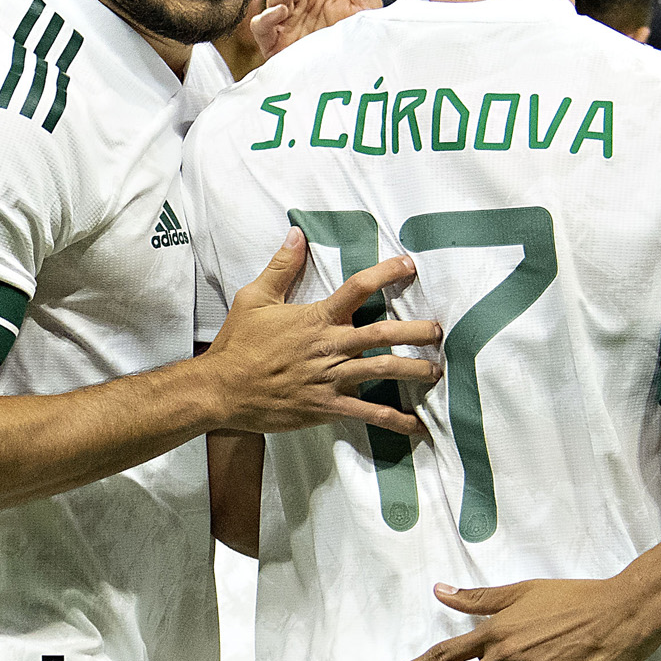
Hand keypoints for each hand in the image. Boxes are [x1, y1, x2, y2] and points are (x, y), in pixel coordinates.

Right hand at [202, 227, 439, 436]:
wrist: (221, 390)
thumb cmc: (238, 344)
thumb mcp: (255, 298)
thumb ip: (281, 266)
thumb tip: (296, 234)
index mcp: (316, 317)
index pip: (358, 288)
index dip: (387, 273)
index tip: (409, 265)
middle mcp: (329, 346)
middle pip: (382, 332)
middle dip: (415, 330)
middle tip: (439, 330)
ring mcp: (331, 378)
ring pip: (382, 370)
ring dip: (413, 370)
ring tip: (436, 371)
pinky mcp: (327, 406)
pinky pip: (367, 413)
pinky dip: (393, 420)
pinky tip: (415, 426)